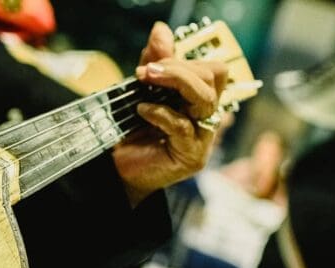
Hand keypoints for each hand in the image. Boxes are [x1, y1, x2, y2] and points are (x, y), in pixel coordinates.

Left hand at [112, 22, 227, 205]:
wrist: (120, 169)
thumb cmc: (135, 131)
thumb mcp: (142, 90)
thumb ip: (154, 62)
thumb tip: (161, 30)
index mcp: (200, 99)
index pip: (213, 69)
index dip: (184, 60)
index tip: (150, 62)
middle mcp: (207, 116)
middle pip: (213, 78)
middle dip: (179, 68)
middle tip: (147, 70)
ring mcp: (203, 137)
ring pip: (205, 99)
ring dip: (175, 82)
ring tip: (146, 79)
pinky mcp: (191, 156)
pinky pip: (182, 126)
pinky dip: (160, 113)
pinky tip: (142, 111)